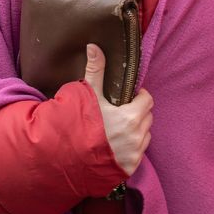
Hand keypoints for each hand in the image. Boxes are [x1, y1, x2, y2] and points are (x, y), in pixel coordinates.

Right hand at [84, 44, 152, 174]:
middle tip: (120, 112)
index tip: (127, 97)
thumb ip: (96, 71)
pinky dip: (132, 147)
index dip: (138, 96)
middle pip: (148, 117)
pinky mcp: (130, 167)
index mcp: (131, 117)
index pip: (148, 100)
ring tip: (116, 129)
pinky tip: (115, 144)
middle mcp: (137, 137)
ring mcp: (134, 154)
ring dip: (136, 130)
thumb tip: (94, 46)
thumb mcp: (87, 96)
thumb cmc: (78, 125)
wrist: (65, 160)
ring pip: (145, 134)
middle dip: (138, 112)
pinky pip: (139, 152)